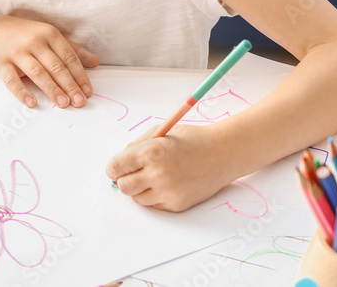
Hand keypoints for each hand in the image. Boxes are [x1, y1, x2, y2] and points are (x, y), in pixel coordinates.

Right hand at [0, 15, 99, 108]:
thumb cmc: (25, 35)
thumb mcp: (49, 37)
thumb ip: (72, 50)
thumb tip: (95, 61)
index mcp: (49, 34)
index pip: (69, 58)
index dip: (80, 75)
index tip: (88, 92)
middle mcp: (34, 41)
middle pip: (56, 67)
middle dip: (69, 86)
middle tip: (79, 102)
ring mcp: (17, 52)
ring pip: (38, 73)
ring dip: (52, 90)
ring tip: (63, 104)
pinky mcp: (1, 63)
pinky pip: (12, 80)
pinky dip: (22, 92)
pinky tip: (32, 103)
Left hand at [104, 123, 236, 211]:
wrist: (222, 154)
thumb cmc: (191, 140)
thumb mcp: (161, 132)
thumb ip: (136, 146)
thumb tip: (117, 165)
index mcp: (151, 152)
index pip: (116, 167)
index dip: (113, 168)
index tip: (116, 168)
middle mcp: (158, 174)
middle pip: (123, 187)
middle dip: (124, 179)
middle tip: (132, 173)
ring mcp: (168, 192)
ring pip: (137, 198)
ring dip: (140, 188)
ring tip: (154, 175)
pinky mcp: (176, 205)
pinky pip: (154, 205)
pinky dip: (155, 195)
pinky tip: (168, 183)